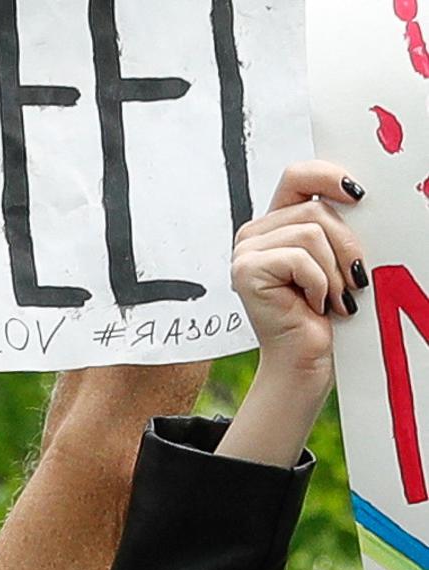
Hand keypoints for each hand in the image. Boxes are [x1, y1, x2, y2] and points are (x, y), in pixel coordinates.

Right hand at [220, 161, 366, 466]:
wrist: (304, 358)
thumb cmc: (321, 312)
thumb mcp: (332, 258)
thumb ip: (331, 226)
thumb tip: (356, 195)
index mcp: (274, 224)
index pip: (297, 176)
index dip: (329, 176)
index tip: (359, 195)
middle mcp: (253, 234)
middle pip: (314, 209)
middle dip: (345, 245)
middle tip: (354, 279)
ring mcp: (245, 252)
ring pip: (311, 233)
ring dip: (333, 271)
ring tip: (333, 298)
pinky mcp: (246, 270)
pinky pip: (300, 258)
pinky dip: (318, 284)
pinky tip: (314, 304)